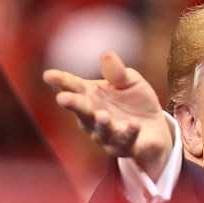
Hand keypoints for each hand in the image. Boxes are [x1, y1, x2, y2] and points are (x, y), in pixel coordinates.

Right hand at [44, 52, 172, 180]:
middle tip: (62, 98)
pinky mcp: (128, 147)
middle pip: (82, 112)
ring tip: (102, 115)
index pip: (73, 87)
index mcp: (92, 97)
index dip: (61, 81)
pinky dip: (130, 132)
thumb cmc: (135, 102)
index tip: (48, 75)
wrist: (155, 129)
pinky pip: (127, 141)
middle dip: (73, 105)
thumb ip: (118, 73)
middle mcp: (94, 119)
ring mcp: (109, 136)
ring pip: (103, 132)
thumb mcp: (130, 82)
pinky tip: (134, 124)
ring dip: (102, 124)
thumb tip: (107, 55)